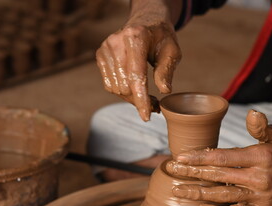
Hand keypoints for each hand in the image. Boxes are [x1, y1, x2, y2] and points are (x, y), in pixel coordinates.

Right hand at [96, 1, 181, 120]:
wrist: (145, 22)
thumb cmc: (161, 37)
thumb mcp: (172, 51)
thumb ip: (166, 70)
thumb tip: (164, 91)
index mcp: (136, 38)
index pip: (136, 76)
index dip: (141, 99)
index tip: (146, 116)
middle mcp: (116, 42)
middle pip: (125, 86)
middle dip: (140, 100)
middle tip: (156, 104)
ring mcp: (105, 49)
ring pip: (116, 89)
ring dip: (132, 98)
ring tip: (148, 97)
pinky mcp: (100, 55)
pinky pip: (109, 85)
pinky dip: (122, 92)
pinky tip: (134, 89)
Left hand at [166, 109, 271, 205]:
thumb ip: (260, 127)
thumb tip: (251, 113)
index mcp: (258, 157)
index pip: (222, 157)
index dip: (199, 157)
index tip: (180, 157)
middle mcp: (257, 178)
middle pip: (217, 176)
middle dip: (191, 174)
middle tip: (172, 171)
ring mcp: (259, 197)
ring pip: (223, 197)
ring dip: (199, 195)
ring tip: (179, 191)